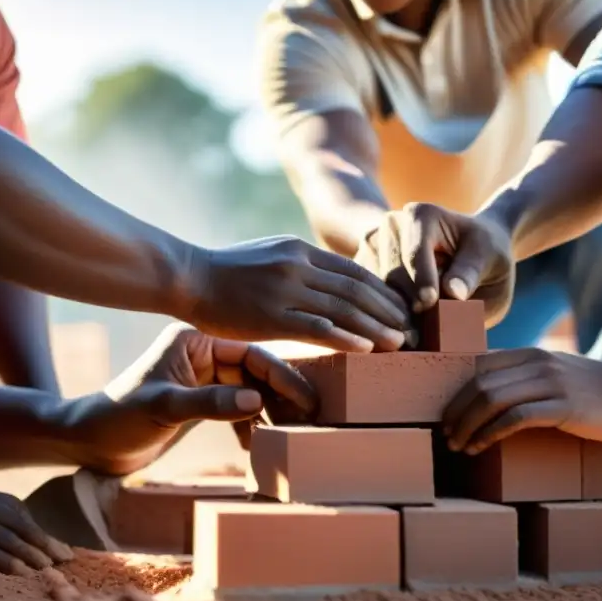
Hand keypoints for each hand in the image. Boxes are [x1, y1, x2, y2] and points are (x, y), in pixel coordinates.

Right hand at [0, 477, 71, 578]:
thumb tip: (23, 540)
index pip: (10, 505)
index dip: (35, 527)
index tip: (56, 545)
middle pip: (11, 519)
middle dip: (41, 540)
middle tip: (62, 559)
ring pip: (2, 535)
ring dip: (30, 554)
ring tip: (46, 569)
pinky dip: (7, 563)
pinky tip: (21, 573)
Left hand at [64, 324, 317, 473]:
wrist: (87, 443)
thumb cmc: (116, 417)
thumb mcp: (163, 408)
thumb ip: (209, 403)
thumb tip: (257, 403)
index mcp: (195, 341)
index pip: (252, 354)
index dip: (283, 377)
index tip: (310, 400)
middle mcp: (203, 355)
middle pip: (258, 372)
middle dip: (284, 397)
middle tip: (315, 419)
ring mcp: (204, 379)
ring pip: (252, 393)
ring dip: (272, 414)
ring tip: (294, 436)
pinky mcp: (202, 403)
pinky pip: (239, 412)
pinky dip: (252, 428)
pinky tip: (261, 447)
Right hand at [190, 236, 410, 351]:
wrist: (187, 276)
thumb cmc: (226, 272)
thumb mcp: (270, 255)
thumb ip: (300, 265)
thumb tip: (328, 281)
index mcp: (301, 251)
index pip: (355, 271)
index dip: (385, 291)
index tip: (404, 309)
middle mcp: (299, 265)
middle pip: (358, 289)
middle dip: (391, 311)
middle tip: (415, 331)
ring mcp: (286, 289)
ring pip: (345, 308)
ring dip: (378, 327)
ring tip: (402, 343)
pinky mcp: (271, 315)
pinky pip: (318, 327)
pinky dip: (347, 337)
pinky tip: (367, 349)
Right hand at [360, 203, 514, 327]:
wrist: (475, 253)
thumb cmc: (486, 254)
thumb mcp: (491, 258)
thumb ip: (471, 272)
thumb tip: (453, 293)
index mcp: (422, 215)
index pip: (415, 253)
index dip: (422, 282)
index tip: (431, 305)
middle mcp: (392, 226)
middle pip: (392, 273)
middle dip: (406, 304)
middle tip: (421, 335)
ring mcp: (374, 247)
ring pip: (376, 290)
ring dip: (394, 316)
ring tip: (415, 336)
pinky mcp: (366, 269)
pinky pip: (368, 299)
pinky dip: (385, 318)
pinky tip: (404, 332)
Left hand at [442, 348, 601, 453]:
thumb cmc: (593, 393)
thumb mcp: (554, 376)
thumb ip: (524, 379)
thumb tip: (485, 397)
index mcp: (529, 354)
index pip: (477, 366)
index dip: (454, 391)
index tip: (446, 415)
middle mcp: (536, 363)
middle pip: (479, 383)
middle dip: (456, 412)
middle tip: (446, 435)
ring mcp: (550, 383)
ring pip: (492, 399)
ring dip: (468, 425)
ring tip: (458, 446)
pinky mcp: (563, 406)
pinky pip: (515, 417)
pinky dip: (491, 433)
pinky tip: (481, 446)